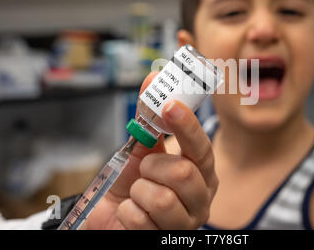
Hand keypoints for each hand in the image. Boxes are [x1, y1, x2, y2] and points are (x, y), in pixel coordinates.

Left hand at [83, 72, 217, 228]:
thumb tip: (153, 79)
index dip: (186, 126)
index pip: (201, 147)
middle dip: (152, 167)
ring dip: (138, 191)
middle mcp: (201, 198)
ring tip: (137, 193)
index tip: (169, 106)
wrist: (111, 213)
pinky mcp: (166, 239)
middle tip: (144, 169)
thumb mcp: (141, 149)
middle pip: (183, 173)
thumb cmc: (132, 181)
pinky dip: (127, 211)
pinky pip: (140, 219)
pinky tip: (131, 212)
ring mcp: (186, 222)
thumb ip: (149, 119)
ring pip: (161, 198)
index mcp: (201, 171)